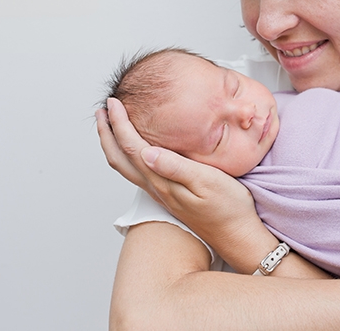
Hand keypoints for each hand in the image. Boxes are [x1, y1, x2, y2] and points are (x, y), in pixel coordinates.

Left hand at [96, 98, 271, 267]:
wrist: (236, 235)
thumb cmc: (228, 208)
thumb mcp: (207, 182)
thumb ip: (176, 167)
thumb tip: (147, 152)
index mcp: (162, 181)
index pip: (131, 147)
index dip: (119, 123)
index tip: (113, 103)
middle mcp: (156, 188)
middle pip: (119, 159)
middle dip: (107, 133)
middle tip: (102, 111)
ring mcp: (161, 193)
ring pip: (126, 167)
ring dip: (114, 144)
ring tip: (112, 126)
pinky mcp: (169, 195)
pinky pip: (138, 172)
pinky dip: (128, 155)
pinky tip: (138, 148)